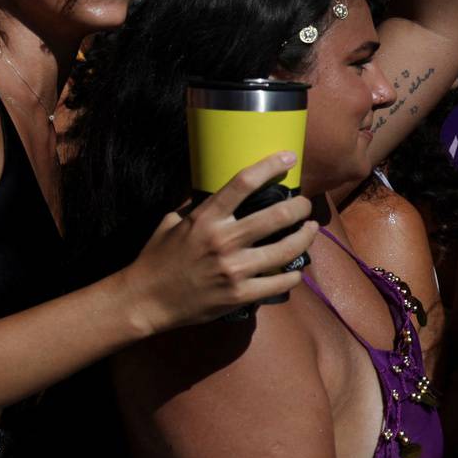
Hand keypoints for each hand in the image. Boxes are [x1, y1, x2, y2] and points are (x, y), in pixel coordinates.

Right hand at [121, 152, 317, 334]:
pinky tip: (295, 269)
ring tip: (310, 230)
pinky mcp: (241, 295)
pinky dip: (293, 274)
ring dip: (305, 237)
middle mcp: (223, 240)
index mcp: (204, 218)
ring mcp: (234, 269)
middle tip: (304, 204)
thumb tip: (213, 192)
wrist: (147, 300)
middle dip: (299, 206)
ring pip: (287, 249)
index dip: (269, 166)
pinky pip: (281, 282)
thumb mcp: (170, 222)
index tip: (288, 157)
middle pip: (276, 215)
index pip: (242, 183)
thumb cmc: (156, 258)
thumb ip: (194, 207)